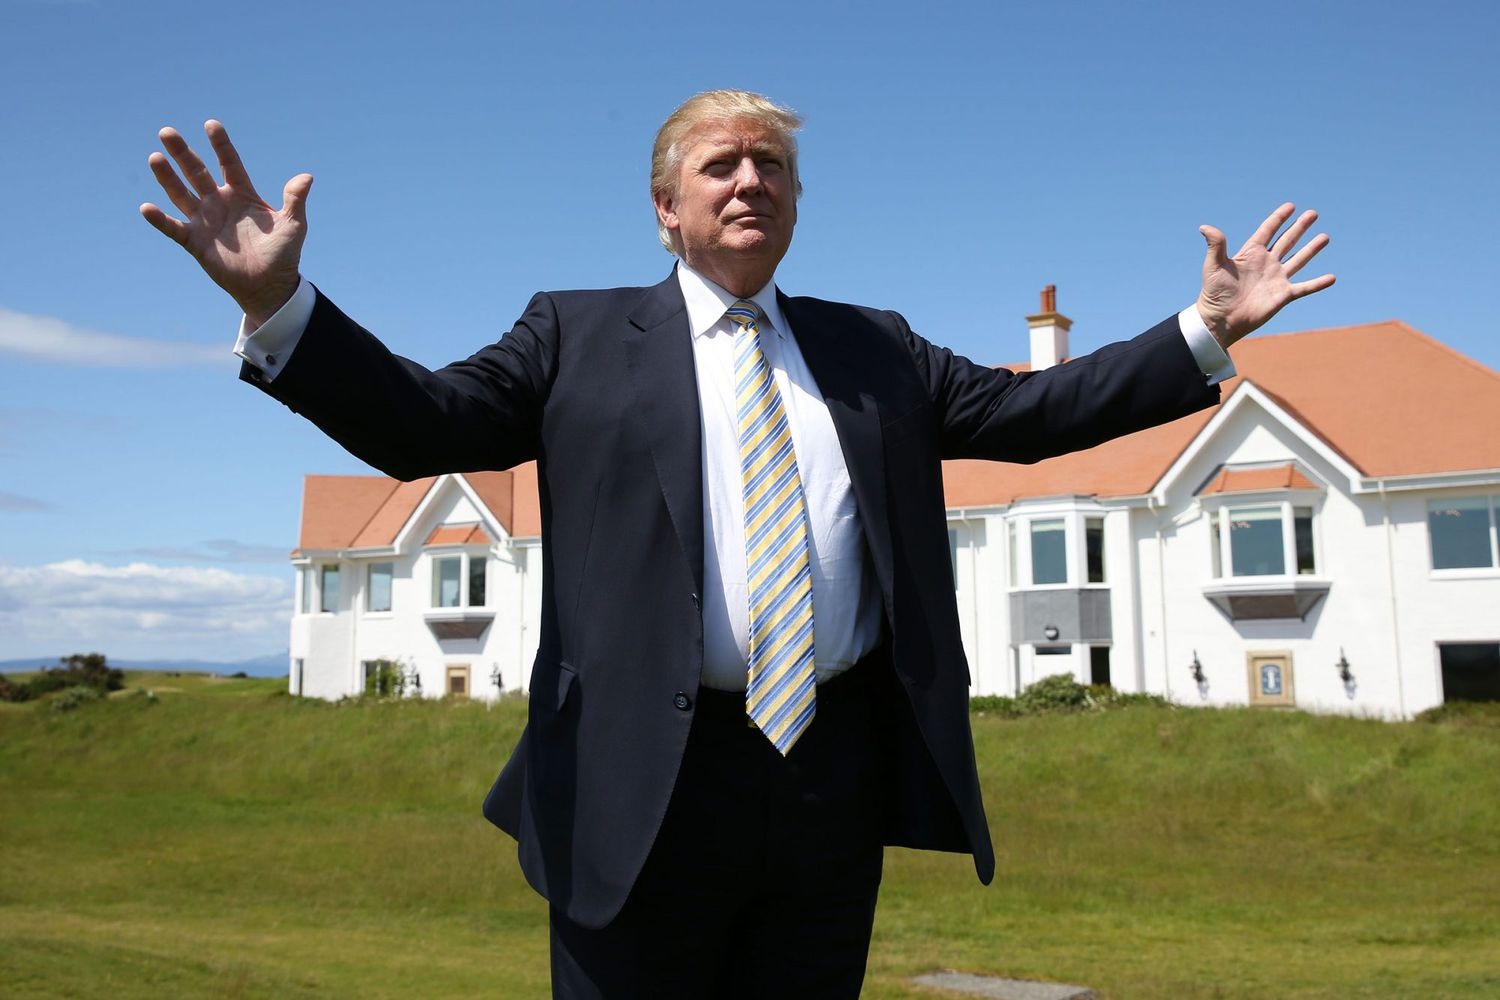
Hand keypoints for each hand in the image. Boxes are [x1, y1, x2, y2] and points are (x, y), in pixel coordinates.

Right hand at [140, 121, 311, 325]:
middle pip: (197, 172)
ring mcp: (205, 221)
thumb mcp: (293, 225)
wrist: (270, 286)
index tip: (211, 124)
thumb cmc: (283, 254)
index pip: (229, 163)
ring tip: (154, 157)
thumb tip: (307, 177)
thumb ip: (295, 199)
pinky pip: (174, 229)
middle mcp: (219, 203)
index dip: (221, 145)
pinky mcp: (195, 242)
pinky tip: (147, 207)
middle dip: (182, 153)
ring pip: (181, 194)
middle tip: (166, 132)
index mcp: (242, 194)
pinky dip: (160, 220)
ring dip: (167, 177)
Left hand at [1195, 203, 1333, 348]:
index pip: (1268, 230)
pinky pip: (1304, 288)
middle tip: (1313, 214)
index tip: (1291, 206)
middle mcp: (1266, 263)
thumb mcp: (1213, 266)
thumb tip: (1204, 227)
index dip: (1278, 218)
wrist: (1221, 319)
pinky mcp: (1283, 295)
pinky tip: (1332, 278)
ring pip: (1298, 260)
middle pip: (1287, 241)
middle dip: (1299, 227)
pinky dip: (1318, 283)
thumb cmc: (1214, 293)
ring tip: (1325, 237)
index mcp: (1251, 253)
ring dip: (1312, 248)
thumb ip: (1216, 245)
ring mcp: (1276, 278)